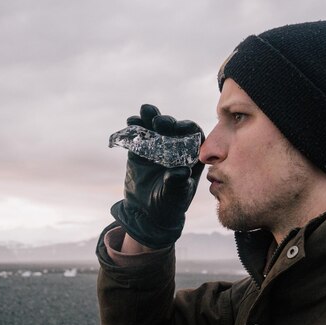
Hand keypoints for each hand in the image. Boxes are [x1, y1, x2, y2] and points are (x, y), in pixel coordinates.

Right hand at [110, 104, 204, 248]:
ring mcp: (158, 147)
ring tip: (145, 111)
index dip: (187, 128)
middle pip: (174, 128)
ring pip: (156, 127)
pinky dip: (136, 127)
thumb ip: (178, 183)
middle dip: (167, 122)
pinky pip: (139, 135)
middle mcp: (176, 149)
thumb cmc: (168, 205)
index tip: (178, 127)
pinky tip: (132, 122)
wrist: (146, 213)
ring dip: (151, 117)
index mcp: (191, 157)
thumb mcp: (176, 196)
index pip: (194, 136)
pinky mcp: (141, 150)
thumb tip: (181, 171)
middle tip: (159, 122)